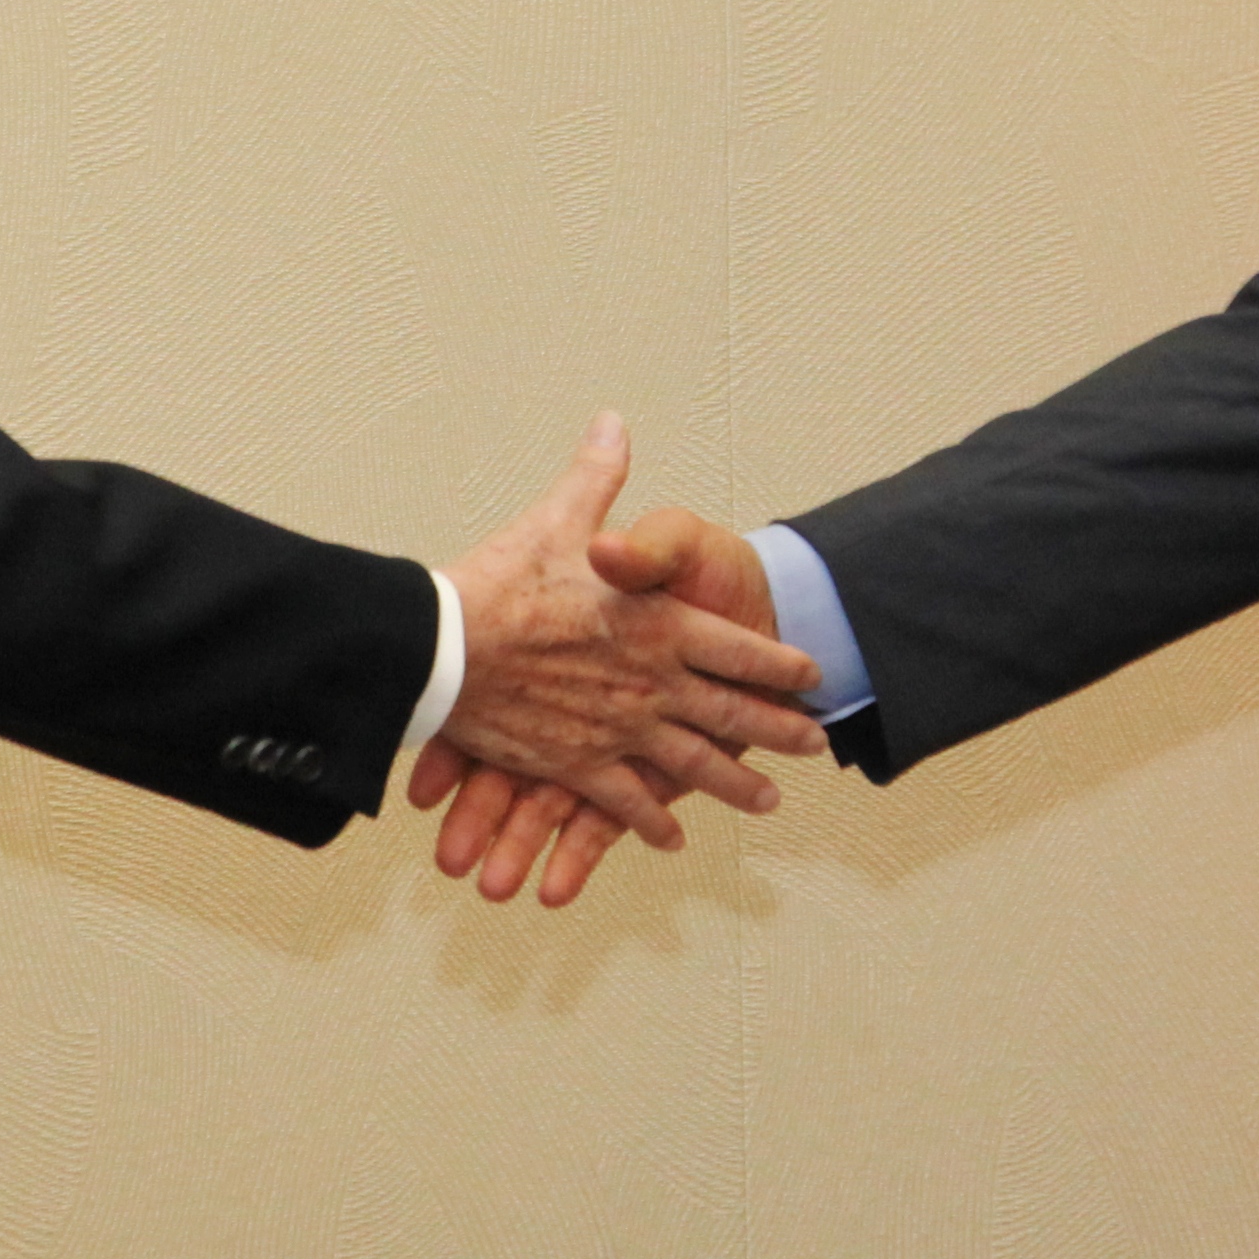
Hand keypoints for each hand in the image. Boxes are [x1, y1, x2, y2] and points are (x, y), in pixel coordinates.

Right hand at [434, 421, 822, 865]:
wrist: (444, 649)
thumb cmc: (503, 580)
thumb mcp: (559, 518)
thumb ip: (597, 477)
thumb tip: (613, 422)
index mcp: (658, 622)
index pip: (738, 647)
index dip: (778, 662)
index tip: (812, 675)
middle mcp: (653, 681)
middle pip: (734, 713)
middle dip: (779, 730)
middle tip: (815, 745)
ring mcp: (621, 728)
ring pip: (694, 765)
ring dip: (734, 783)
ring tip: (768, 798)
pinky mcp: (580, 765)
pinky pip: (627, 802)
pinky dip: (650, 821)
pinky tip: (671, 835)